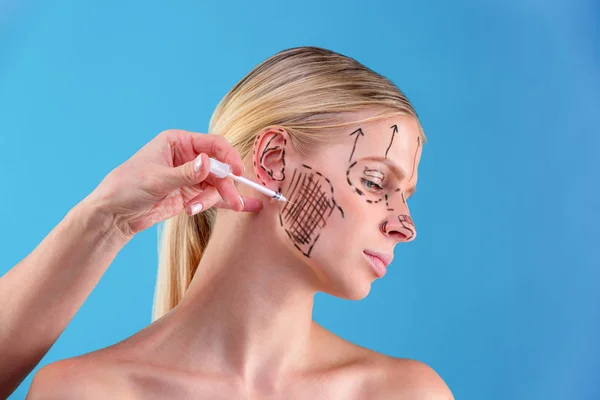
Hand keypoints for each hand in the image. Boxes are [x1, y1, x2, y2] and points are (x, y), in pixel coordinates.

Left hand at [87, 129, 262, 238]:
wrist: (114, 213)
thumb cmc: (127, 186)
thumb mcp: (156, 179)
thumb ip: (185, 173)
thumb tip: (208, 162)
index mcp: (178, 142)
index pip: (213, 144)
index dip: (229, 157)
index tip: (238, 172)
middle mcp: (187, 156)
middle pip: (219, 167)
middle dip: (224, 185)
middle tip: (232, 201)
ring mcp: (190, 176)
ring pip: (216, 184)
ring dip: (212, 198)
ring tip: (193, 209)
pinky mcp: (190, 193)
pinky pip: (211, 197)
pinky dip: (220, 203)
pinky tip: (239, 209)